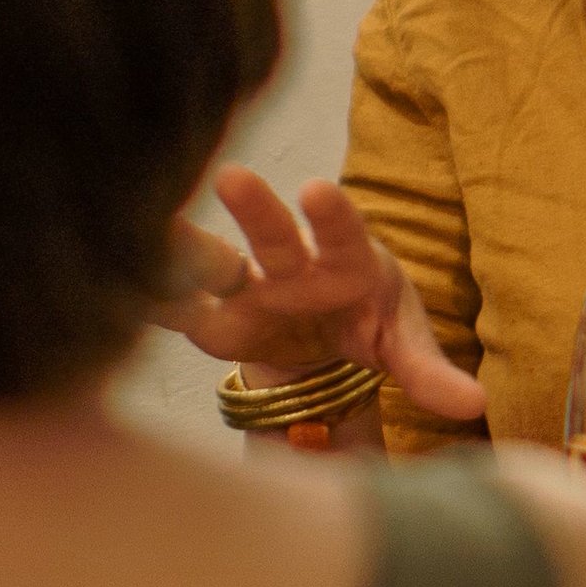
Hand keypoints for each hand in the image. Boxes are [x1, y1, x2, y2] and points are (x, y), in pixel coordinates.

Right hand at [161, 167, 484, 450]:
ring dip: (189, 253)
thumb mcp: (402, 344)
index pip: (346, 232)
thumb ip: (428, 371)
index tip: (319, 191)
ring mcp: (246, 291)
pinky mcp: (213, 321)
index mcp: (348, 261)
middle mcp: (291, 265)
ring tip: (158, 234)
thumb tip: (473, 407)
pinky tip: (112, 288)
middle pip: (274, 236)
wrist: (322, 340)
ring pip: (215, 265)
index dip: (333, 215)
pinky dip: (148, 299)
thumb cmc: (368, 322)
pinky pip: (177, 309)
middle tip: (234, 179)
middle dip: (256, 211)